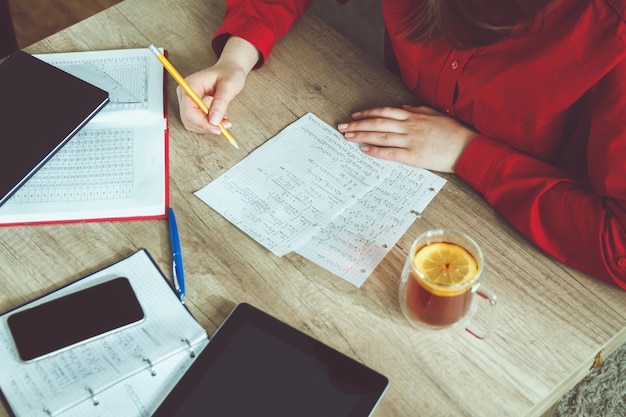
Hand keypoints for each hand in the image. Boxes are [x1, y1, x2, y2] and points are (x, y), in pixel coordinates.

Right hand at [177, 36, 259, 134]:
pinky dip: (208, 125)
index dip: (201, 122)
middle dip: (206, 126)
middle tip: (224, 126)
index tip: (216, 128)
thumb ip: (221, 102)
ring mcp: (188, 101)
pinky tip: (220, 120)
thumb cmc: (229, 73)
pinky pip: (197, 122)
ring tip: (224, 121)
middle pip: (188, 119)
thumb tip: (214, 120)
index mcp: (190, 85)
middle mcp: (186, 93)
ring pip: (192, 123)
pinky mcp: (193, 107)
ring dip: (208, 127)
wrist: (230, 70)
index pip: (188, 110)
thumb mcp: (229, 86)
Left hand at [338, 105, 477, 172]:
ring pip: (380, 137)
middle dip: (357, 125)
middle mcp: (410, 126)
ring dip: (361, 137)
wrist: (468, 148)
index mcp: (414, 115)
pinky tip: (364, 150)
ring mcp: (411, 141)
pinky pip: (390, 153)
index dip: (368, 113)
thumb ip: (418, 110)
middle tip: (342, 127)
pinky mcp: (413, 156)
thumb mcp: (435, 115)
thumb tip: (403, 107)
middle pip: (377, 123)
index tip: (355, 115)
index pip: (384, 112)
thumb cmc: (454, 132)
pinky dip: (375, 151)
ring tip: (348, 137)